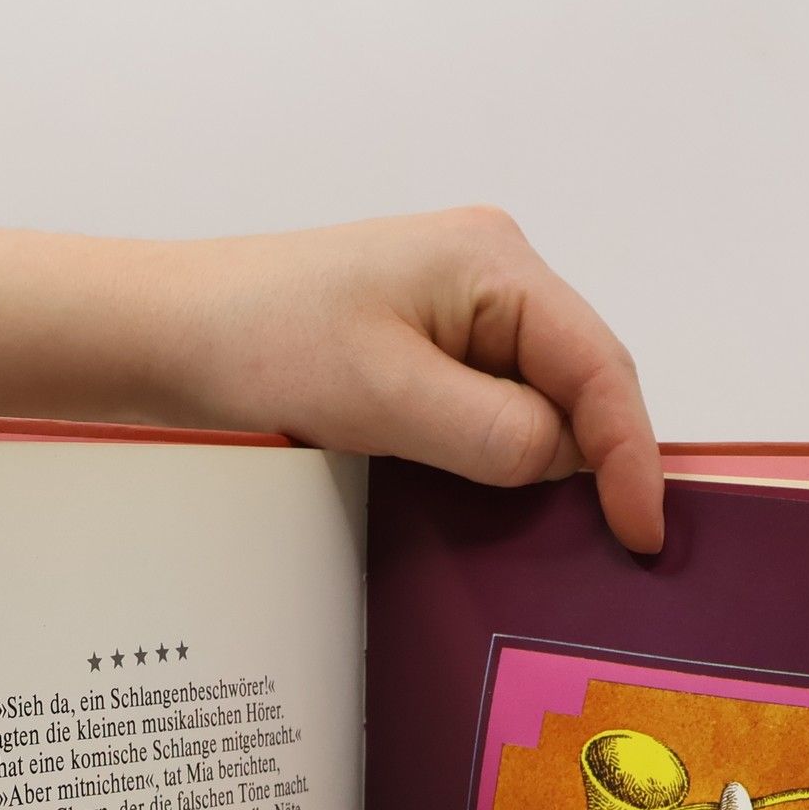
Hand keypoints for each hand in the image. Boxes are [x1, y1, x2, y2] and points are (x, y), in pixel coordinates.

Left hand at [145, 208, 664, 551]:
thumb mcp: (387, 397)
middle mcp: (492, 272)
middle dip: (596, 459)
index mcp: (495, 261)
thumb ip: (495, 434)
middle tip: (606, 548)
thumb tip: (566, 463)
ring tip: (555, 531)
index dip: (631, 455)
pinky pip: (497, 402)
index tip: (641, 535)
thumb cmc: (259, 341)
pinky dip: (503, 452)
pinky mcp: (429, 341)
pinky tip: (494, 496)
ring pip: (541, 397)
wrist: (167, 330)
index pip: (602, 366)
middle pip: (582, 380)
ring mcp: (461, 306)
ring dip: (545, 461)